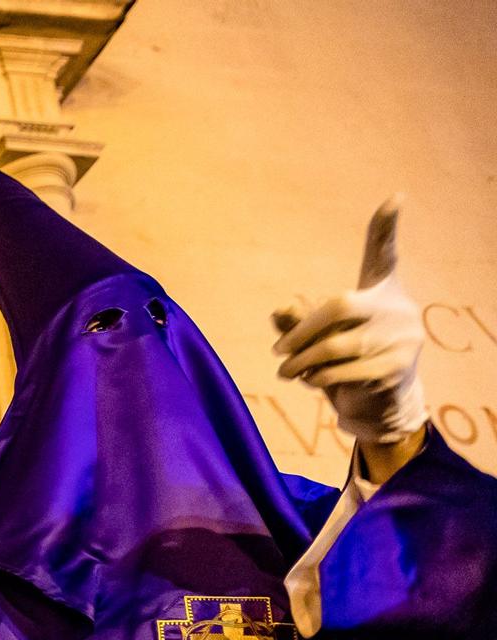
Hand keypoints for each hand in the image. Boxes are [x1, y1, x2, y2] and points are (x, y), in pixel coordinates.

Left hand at [273, 199, 427, 457]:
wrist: (380, 403)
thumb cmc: (346, 361)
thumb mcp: (322, 338)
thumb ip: (298, 323)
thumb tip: (278, 310)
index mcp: (381, 292)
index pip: (383, 254)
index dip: (386, 228)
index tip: (395, 197)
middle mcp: (397, 309)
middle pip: (339, 306)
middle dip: (300, 332)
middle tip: (278, 352)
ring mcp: (401, 338)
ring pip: (335, 346)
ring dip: (302, 363)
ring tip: (287, 372)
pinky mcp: (396, 368)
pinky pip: (344, 372)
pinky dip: (318, 379)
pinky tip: (314, 381)